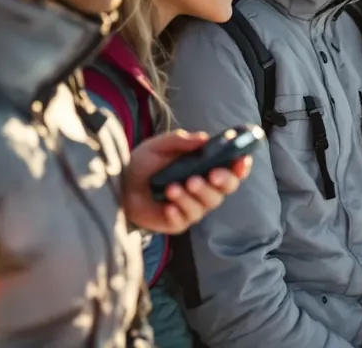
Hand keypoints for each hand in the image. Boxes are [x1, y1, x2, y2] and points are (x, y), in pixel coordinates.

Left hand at [123, 130, 251, 233]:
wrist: (120, 184)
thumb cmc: (145, 163)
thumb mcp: (160, 144)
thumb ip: (181, 140)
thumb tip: (204, 138)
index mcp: (207, 167)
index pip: (233, 169)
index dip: (241, 166)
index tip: (241, 160)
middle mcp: (205, 188)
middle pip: (226, 189)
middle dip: (223, 181)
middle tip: (210, 174)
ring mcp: (192, 207)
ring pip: (206, 205)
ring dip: (193, 196)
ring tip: (173, 187)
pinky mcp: (176, 222)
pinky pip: (184, 220)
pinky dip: (177, 211)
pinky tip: (167, 206)